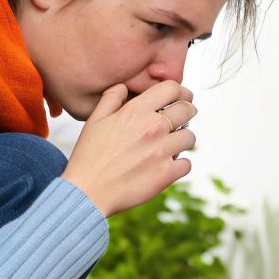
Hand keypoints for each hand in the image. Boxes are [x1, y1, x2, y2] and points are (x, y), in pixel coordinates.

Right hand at [60, 81, 198, 216]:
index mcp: (136, 111)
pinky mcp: (167, 173)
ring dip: (182, 139)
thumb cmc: (89, 156)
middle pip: (187, 110)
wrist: (88, 191)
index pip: (172, 88)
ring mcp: (162, 151)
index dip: (180, 92)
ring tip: (170, 145)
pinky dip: (179, 164)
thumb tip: (124, 87)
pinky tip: (166, 165)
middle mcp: (153, 127)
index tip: (180, 98)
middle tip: (179, 120)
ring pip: (190, 137)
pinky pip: (186, 163)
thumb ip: (111, 98)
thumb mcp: (95, 120)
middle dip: (186, 112)